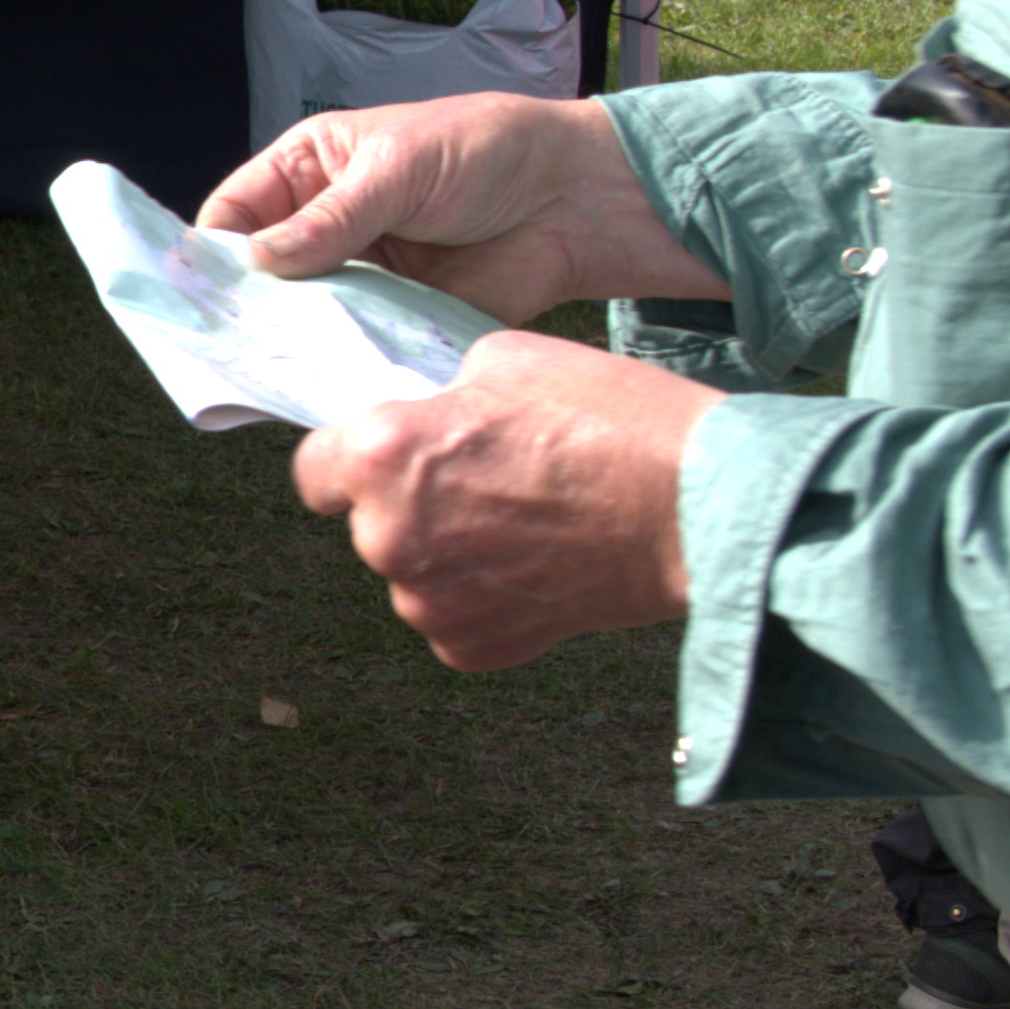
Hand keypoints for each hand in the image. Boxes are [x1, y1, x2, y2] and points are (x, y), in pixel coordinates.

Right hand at [198, 93, 725, 324]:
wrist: (572, 200)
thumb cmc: (483, 153)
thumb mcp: (397, 169)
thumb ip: (330, 218)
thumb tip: (257, 261)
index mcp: (308, 172)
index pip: (234, 213)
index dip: (211, 252)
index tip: (197, 295)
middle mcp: (321, 228)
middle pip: (256, 276)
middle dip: (241, 307)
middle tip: (223, 346)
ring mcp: (355, 279)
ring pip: (297, 319)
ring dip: (285, 343)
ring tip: (264, 374)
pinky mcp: (391, 321)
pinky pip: (348, 348)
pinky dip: (333, 367)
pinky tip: (317, 386)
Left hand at [294, 331, 709, 670]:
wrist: (696, 508)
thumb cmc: (608, 421)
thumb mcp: (505, 360)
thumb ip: (439, 398)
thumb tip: (425, 418)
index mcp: (380, 457)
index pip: (313, 470)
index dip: (348, 460)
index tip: (382, 460)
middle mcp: (385, 537)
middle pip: (369, 523)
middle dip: (412, 504)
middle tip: (487, 484)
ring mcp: (426, 602)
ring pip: (414, 572)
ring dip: (448, 553)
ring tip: (526, 523)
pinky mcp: (470, 647)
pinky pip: (456, 615)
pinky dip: (486, 597)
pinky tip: (540, 565)